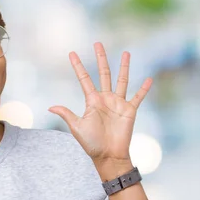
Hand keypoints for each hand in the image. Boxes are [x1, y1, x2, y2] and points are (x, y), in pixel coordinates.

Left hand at [48, 42, 151, 164]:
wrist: (108, 156)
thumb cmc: (91, 143)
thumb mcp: (77, 127)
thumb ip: (67, 114)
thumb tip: (51, 106)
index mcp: (92, 101)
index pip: (84, 79)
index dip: (78, 66)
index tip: (71, 53)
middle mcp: (105, 99)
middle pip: (103, 73)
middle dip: (101, 58)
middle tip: (98, 43)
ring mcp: (118, 103)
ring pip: (121, 80)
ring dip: (124, 67)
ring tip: (126, 53)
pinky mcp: (130, 110)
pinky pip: (138, 97)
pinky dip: (144, 89)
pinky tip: (149, 79)